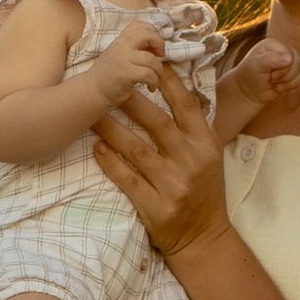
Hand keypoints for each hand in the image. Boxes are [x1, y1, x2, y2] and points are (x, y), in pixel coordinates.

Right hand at [91, 22, 172, 111]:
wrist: (92, 91)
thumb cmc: (108, 75)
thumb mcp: (118, 55)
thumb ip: (133, 48)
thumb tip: (156, 47)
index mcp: (120, 40)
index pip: (139, 25)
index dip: (153, 33)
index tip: (154, 47)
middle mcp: (121, 46)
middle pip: (147, 34)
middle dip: (159, 44)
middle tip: (160, 56)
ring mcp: (123, 59)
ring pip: (152, 59)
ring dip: (159, 70)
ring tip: (155, 78)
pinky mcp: (126, 74)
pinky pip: (149, 74)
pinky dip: (154, 81)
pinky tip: (150, 87)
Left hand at [93, 70, 229, 263]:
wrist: (204, 238)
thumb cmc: (203, 190)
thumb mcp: (208, 155)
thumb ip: (191, 126)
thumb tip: (169, 87)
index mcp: (206, 144)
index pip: (184, 104)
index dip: (165, 80)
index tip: (145, 61)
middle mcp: (191, 161)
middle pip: (156, 122)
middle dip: (129, 99)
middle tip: (106, 81)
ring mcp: (174, 186)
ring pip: (136, 149)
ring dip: (110, 128)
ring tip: (90, 112)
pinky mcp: (156, 208)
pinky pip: (127, 180)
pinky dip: (110, 162)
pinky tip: (95, 148)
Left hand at [238, 33, 299, 102]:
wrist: (249, 91)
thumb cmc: (249, 76)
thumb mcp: (256, 66)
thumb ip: (271, 59)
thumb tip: (289, 57)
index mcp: (274, 44)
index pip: (291, 55)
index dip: (284, 69)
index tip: (270, 75)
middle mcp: (284, 50)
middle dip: (287, 77)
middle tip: (273, 80)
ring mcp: (291, 61)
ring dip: (292, 84)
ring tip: (278, 86)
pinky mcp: (296, 72)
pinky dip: (298, 87)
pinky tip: (286, 89)